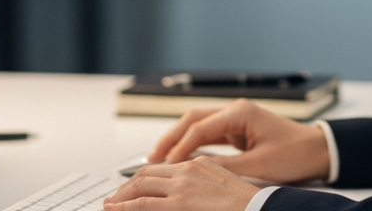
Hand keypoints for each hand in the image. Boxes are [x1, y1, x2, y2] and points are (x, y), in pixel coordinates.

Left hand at [104, 157, 258, 210]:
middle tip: (115, 198)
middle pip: (147, 174)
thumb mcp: (223, 188)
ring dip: (121, 197)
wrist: (261, 210)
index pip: (163, 168)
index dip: (143, 178)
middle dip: (127, 186)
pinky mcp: (178, 204)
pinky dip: (124, 207)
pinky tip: (115, 210)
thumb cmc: (249, 205)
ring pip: (140, 186)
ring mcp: (182, 186)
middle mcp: (188, 170)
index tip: (133, 188)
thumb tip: (193, 197)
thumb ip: (203, 187)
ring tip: (110, 206)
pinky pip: (143, 204)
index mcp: (200, 164)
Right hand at [147, 99, 329, 184]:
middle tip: (151, 158)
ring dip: (179, 141)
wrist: (318, 151)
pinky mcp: (238, 129)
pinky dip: (193, 145)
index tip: (165, 165)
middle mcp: (235, 110)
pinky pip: (208, 135)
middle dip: (170, 138)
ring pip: (197, 125)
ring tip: (159, 158)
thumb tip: (194, 171)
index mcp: (240, 113)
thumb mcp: (259, 167)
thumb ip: (225, 168)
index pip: (199, 128)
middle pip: (192, 120)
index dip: (180, 147)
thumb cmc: (295, 155)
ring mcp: (236, 118)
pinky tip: (181, 158)